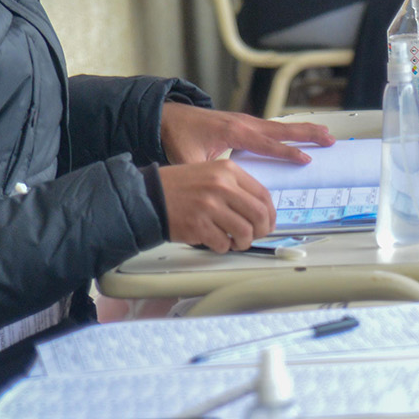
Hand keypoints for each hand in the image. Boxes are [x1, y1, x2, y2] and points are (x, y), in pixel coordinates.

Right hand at [157, 160, 275, 251]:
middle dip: (261, 231)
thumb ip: (236, 187)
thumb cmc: (180, 187)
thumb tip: (260, 211)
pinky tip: (216, 242)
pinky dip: (223, 247)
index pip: (263, 195)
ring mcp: (210, 206)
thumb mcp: (211, 173)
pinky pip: (223, 244)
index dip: (270, 214)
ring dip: (243, 242)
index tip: (268, 224)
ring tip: (234, 242)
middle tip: (254, 236)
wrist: (148, 196)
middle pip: (259, 215)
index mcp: (228, 171)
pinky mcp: (198, 225)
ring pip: (244, 232)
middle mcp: (222, 186)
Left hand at [160, 101, 333, 166]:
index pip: (267, 144)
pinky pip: (273, 126)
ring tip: (325, 133)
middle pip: (283, 129)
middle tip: (329, 139)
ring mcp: (246, 121)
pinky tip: (301, 133)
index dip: (287, 153)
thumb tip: (212, 195)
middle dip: (307, 134)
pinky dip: (291, 129)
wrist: (169, 117)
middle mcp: (244, 124)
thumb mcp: (187, 159)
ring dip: (304, 130)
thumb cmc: (179, 136)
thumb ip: (203, 175)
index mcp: (234, 133)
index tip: (305, 159)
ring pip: (281, 126)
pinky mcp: (244, 123)